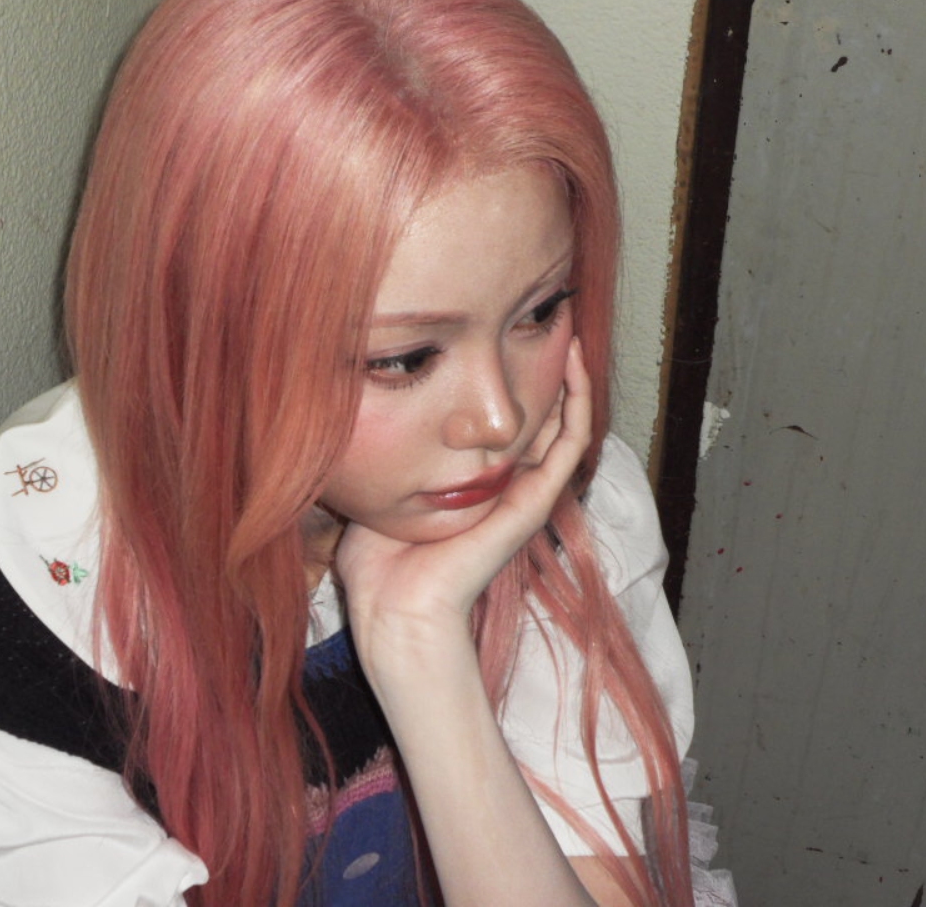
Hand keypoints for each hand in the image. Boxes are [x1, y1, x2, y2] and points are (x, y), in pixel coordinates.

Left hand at [336, 338, 590, 673]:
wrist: (396, 609)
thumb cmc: (378, 560)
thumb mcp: (377, 485)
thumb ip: (377, 449)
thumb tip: (347, 401)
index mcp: (472, 482)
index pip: (503, 422)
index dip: (510, 378)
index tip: (499, 333)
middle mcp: (503, 483)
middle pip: (537, 415)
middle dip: (541, 367)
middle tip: (542, 317)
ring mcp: (522, 492)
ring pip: (563, 422)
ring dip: (570, 375)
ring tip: (567, 327)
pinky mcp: (533, 501)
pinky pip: (570, 443)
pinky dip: (578, 401)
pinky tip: (573, 361)